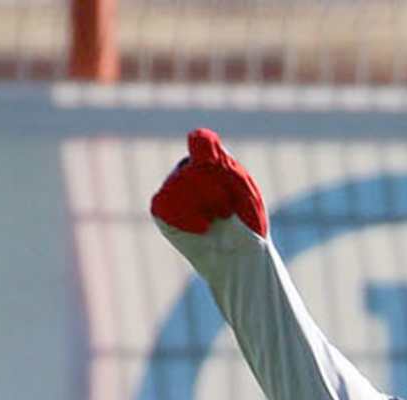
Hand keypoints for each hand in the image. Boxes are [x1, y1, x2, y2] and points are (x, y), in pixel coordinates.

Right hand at [150, 127, 267, 236]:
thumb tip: (198, 134)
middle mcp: (186, 169)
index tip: (228, 180)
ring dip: (204, 205)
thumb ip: (223, 163)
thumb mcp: (242, 189)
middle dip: (216, 192)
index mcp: (207, 159)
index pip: (203, 143)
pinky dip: (187, 219)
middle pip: (194, 168)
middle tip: (228, 211)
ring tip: (217, 219)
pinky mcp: (161, 209)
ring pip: (178, 184)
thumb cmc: (245, 222)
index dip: (216, 161)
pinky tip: (204, 227)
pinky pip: (165, 204)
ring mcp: (171, 188)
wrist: (241, 258)